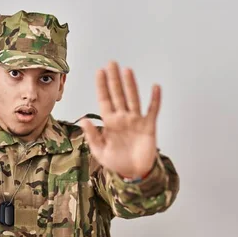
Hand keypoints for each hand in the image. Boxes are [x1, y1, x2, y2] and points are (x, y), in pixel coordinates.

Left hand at [79, 61, 160, 178]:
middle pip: (118, 94)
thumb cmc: (116, 162)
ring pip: (133, 98)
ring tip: (127, 70)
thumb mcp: (100, 151)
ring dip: (130, 85)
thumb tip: (82, 119)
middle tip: (112, 63)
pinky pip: (152, 110)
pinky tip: (155, 87)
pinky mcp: (149, 126)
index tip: (99, 72)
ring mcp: (136, 121)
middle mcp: (122, 118)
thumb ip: (92, 135)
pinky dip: (154, 99)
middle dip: (114, 79)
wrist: (134, 173)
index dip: (102, 86)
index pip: (105, 100)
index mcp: (110, 122)